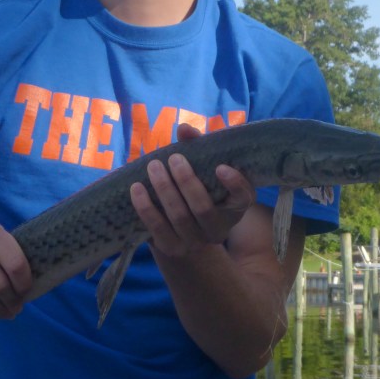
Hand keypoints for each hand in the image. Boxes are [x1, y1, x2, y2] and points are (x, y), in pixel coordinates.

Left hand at [129, 124, 254, 260]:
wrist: (179, 229)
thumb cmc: (195, 188)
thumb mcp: (202, 169)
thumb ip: (197, 147)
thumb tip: (184, 129)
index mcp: (234, 207)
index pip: (243, 198)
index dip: (235, 184)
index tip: (220, 167)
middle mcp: (218, 229)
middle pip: (203, 208)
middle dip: (186, 181)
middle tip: (173, 157)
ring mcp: (195, 242)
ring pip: (179, 218)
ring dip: (164, 189)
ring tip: (153, 166)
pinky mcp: (172, 248)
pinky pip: (157, 229)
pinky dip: (146, 208)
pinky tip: (136, 188)